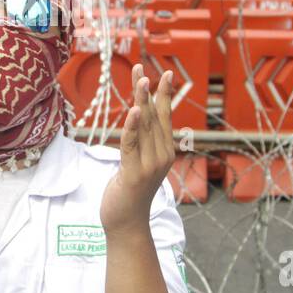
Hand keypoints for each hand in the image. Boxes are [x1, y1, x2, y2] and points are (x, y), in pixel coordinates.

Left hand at [101, 66, 174, 237]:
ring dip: (141, 101)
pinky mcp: (135, 174)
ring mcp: (150, 165)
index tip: (165, 72)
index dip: (164, 94)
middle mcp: (162, 156)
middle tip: (142, 68)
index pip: (165, 117)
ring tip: (140, 80)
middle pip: (154, 116)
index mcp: (165, 151)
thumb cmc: (130, 192)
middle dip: (147, 90)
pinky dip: (133, 127)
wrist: (127, 223)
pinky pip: (132, 144)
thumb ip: (142, 142)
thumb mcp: (138, 163)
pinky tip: (134, 110)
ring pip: (145, 126)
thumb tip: (141, 119)